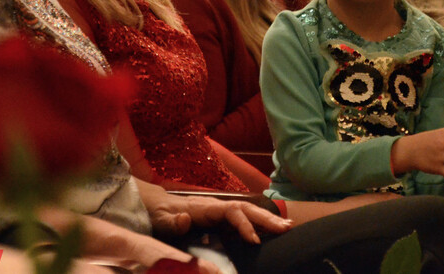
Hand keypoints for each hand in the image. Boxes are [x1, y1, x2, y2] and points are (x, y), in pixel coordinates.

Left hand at [146, 192, 292, 244]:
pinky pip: (244, 218)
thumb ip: (172, 222)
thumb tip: (186, 219)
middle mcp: (216, 206)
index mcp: (205, 208)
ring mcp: (220, 211)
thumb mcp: (161, 220)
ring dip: (268, 218)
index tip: (254, 240)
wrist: (156, 204)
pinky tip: (273, 230)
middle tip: (286, 229)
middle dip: (266, 218)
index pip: (231, 211)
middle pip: (246, 208)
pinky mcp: (221, 218)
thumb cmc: (159, 214)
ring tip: (287, 227)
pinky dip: (260, 222)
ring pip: (248, 211)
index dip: (244, 224)